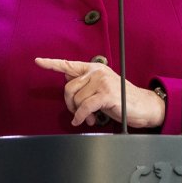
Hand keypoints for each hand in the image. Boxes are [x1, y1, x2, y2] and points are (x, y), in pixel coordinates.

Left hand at [34, 57, 166, 128]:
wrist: (144, 106)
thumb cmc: (121, 99)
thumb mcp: (101, 88)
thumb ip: (85, 83)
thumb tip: (67, 78)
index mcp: (94, 68)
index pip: (69, 65)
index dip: (52, 64)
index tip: (38, 61)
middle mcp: (97, 72)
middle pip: (68, 88)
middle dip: (70, 104)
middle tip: (78, 113)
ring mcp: (102, 82)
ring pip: (76, 99)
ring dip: (79, 113)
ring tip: (88, 118)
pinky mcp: (106, 94)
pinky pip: (84, 107)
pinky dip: (80, 116)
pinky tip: (83, 121)